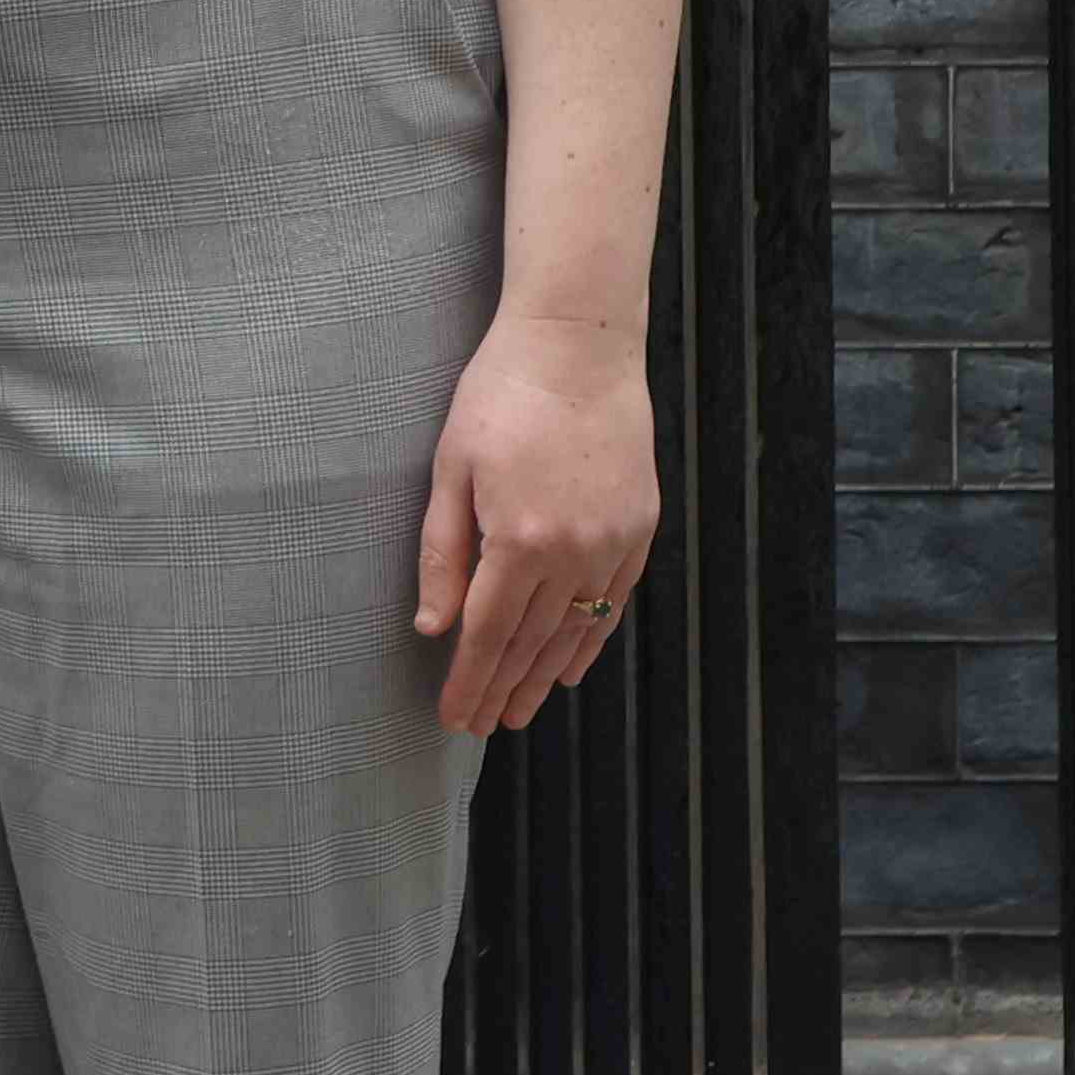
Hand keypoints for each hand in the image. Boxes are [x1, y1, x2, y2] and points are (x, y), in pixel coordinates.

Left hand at [415, 303, 659, 731]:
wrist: (578, 348)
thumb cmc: (500, 397)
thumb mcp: (451, 469)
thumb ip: (444, 553)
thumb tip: (434, 627)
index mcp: (519, 539)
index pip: (487, 632)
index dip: (469, 679)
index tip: (454, 716)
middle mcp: (574, 552)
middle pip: (531, 642)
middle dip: (503, 689)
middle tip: (482, 726)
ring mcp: (613, 543)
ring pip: (576, 631)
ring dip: (545, 676)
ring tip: (521, 710)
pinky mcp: (640, 529)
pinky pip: (612, 602)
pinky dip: (590, 640)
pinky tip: (572, 667)